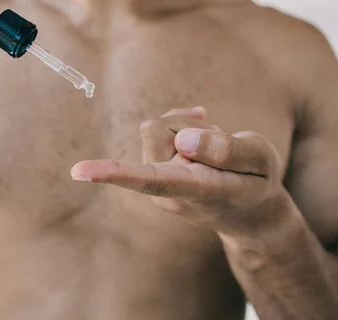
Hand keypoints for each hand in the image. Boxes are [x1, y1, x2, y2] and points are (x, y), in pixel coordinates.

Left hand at [71, 107, 286, 235]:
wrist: (251, 212)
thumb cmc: (257, 183)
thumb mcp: (260, 160)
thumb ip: (226, 149)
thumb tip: (184, 138)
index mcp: (195, 190)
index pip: (151, 179)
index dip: (114, 172)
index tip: (78, 172)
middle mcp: (167, 191)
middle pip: (155, 129)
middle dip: (185, 124)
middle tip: (217, 142)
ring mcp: (159, 183)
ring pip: (157, 127)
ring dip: (186, 129)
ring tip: (212, 150)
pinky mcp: (156, 171)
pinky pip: (158, 131)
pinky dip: (180, 128)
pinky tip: (201, 137)